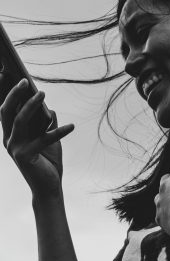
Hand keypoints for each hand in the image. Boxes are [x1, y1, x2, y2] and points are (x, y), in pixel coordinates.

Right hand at [0, 76, 74, 198]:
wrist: (49, 187)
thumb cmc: (48, 161)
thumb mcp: (49, 139)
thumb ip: (47, 124)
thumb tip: (50, 108)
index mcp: (11, 134)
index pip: (5, 110)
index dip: (4, 92)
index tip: (7, 74)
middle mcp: (8, 140)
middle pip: (6, 111)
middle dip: (14, 94)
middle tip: (26, 81)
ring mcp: (14, 148)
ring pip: (19, 120)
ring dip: (31, 105)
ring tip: (43, 93)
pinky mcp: (25, 156)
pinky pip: (44, 139)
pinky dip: (59, 131)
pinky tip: (72, 126)